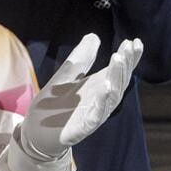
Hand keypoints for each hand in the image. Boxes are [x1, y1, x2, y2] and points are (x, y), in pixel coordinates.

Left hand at [19, 34, 143, 160]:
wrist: (35, 134)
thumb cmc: (52, 106)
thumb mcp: (65, 76)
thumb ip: (80, 59)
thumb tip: (94, 36)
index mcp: (99, 87)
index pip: (119, 71)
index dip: (129, 58)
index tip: (135, 41)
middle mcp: (101, 100)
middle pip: (119, 81)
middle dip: (125, 63)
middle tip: (128, 47)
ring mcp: (94, 114)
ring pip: (112, 95)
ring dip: (117, 76)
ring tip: (118, 58)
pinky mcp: (84, 127)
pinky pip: (97, 114)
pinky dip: (103, 100)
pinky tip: (106, 85)